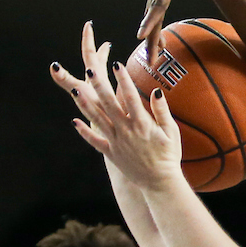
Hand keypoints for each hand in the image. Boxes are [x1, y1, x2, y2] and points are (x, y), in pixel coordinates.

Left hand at [51, 22, 183, 190]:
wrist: (160, 182)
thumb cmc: (169, 156)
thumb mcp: (171, 132)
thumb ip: (162, 112)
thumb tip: (156, 92)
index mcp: (142, 124)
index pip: (130, 97)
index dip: (123, 79)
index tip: (117, 64)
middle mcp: (126, 131)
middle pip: (109, 105)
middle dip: (99, 86)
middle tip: (90, 70)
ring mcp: (117, 143)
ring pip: (97, 120)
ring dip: (85, 105)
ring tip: (75, 90)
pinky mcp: (111, 154)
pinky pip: (95, 142)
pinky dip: (84, 132)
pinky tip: (74, 121)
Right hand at [138, 0, 230, 63]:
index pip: (159, 3)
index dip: (151, 20)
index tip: (141, 36)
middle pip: (153, 12)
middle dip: (150, 36)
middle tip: (152, 60)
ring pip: (152, 13)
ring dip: (152, 34)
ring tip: (155, 57)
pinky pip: (155, 10)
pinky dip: (155, 25)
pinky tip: (160, 43)